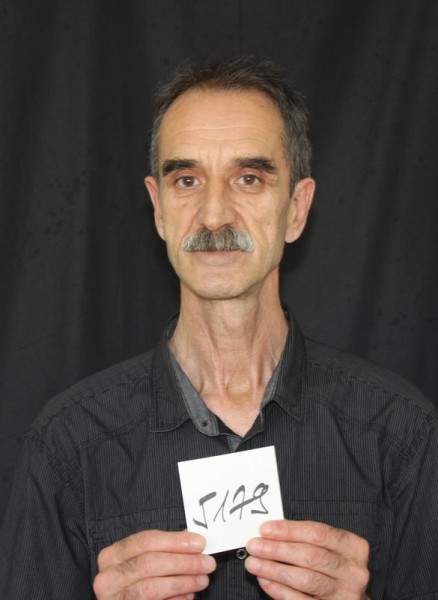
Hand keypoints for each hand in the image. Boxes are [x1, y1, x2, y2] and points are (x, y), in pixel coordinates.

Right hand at [93, 529, 215, 599]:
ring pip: (152, 587)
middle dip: (183, 562)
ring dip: (182, 582)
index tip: (199, 543)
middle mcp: (107, 577)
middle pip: (150, 563)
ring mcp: (113, 599)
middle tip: (207, 563)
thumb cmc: (135, 583)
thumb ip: (162, 551)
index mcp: (111, 555)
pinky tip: (188, 596)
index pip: (146, 541)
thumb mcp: (141, 562)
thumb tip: (193, 543)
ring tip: (202, 580)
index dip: (175, 541)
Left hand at [245, 520, 369, 599]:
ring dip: (275, 570)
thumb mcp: (328, 548)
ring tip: (254, 563)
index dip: (289, 530)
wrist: (348, 598)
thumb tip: (269, 534)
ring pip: (305, 580)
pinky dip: (280, 590)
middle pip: (310, 556)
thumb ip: (305, 539)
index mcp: (353, 547)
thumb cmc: (333, 567)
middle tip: (254, 546)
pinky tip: (265, 581)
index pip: (318, 533)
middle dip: (277, 550)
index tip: (265, 529)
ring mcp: (345, 594)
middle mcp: (353, 571)